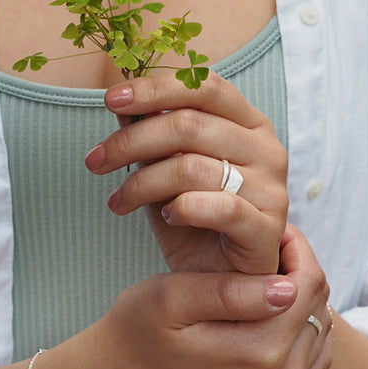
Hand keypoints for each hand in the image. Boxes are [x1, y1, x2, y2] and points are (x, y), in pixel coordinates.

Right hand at [74, 225, 331, 368]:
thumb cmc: (136, 333)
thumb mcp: (171, 298)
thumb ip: (229, 291)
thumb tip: (286, 287)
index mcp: (258, 355)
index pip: (308, 285)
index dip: (295, 248)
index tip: (268, 231)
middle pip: (318, 308)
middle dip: (299, 270)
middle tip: (264, 249)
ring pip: (319, 333)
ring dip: (301, 301)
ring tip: (263, 280)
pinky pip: (311, 361)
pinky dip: (299, 331)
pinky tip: (266, 313)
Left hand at [84, 71, 288, 275]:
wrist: (222, 282)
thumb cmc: (195, 219)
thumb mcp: (165, 169)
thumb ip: (150, 133)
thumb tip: (120, 102)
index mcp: (248, 121)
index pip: (203, 86)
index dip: (154, 88)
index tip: (109, 99)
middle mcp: (266, 148)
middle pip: (188, 124)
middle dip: (131, 141)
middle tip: (95, 161)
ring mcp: (272, 188)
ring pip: (192, 166)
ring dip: (142, 183)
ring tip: (118, 200)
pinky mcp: (267, 229)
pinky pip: (220, 207)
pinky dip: (183, 208)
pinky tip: (165, 216)